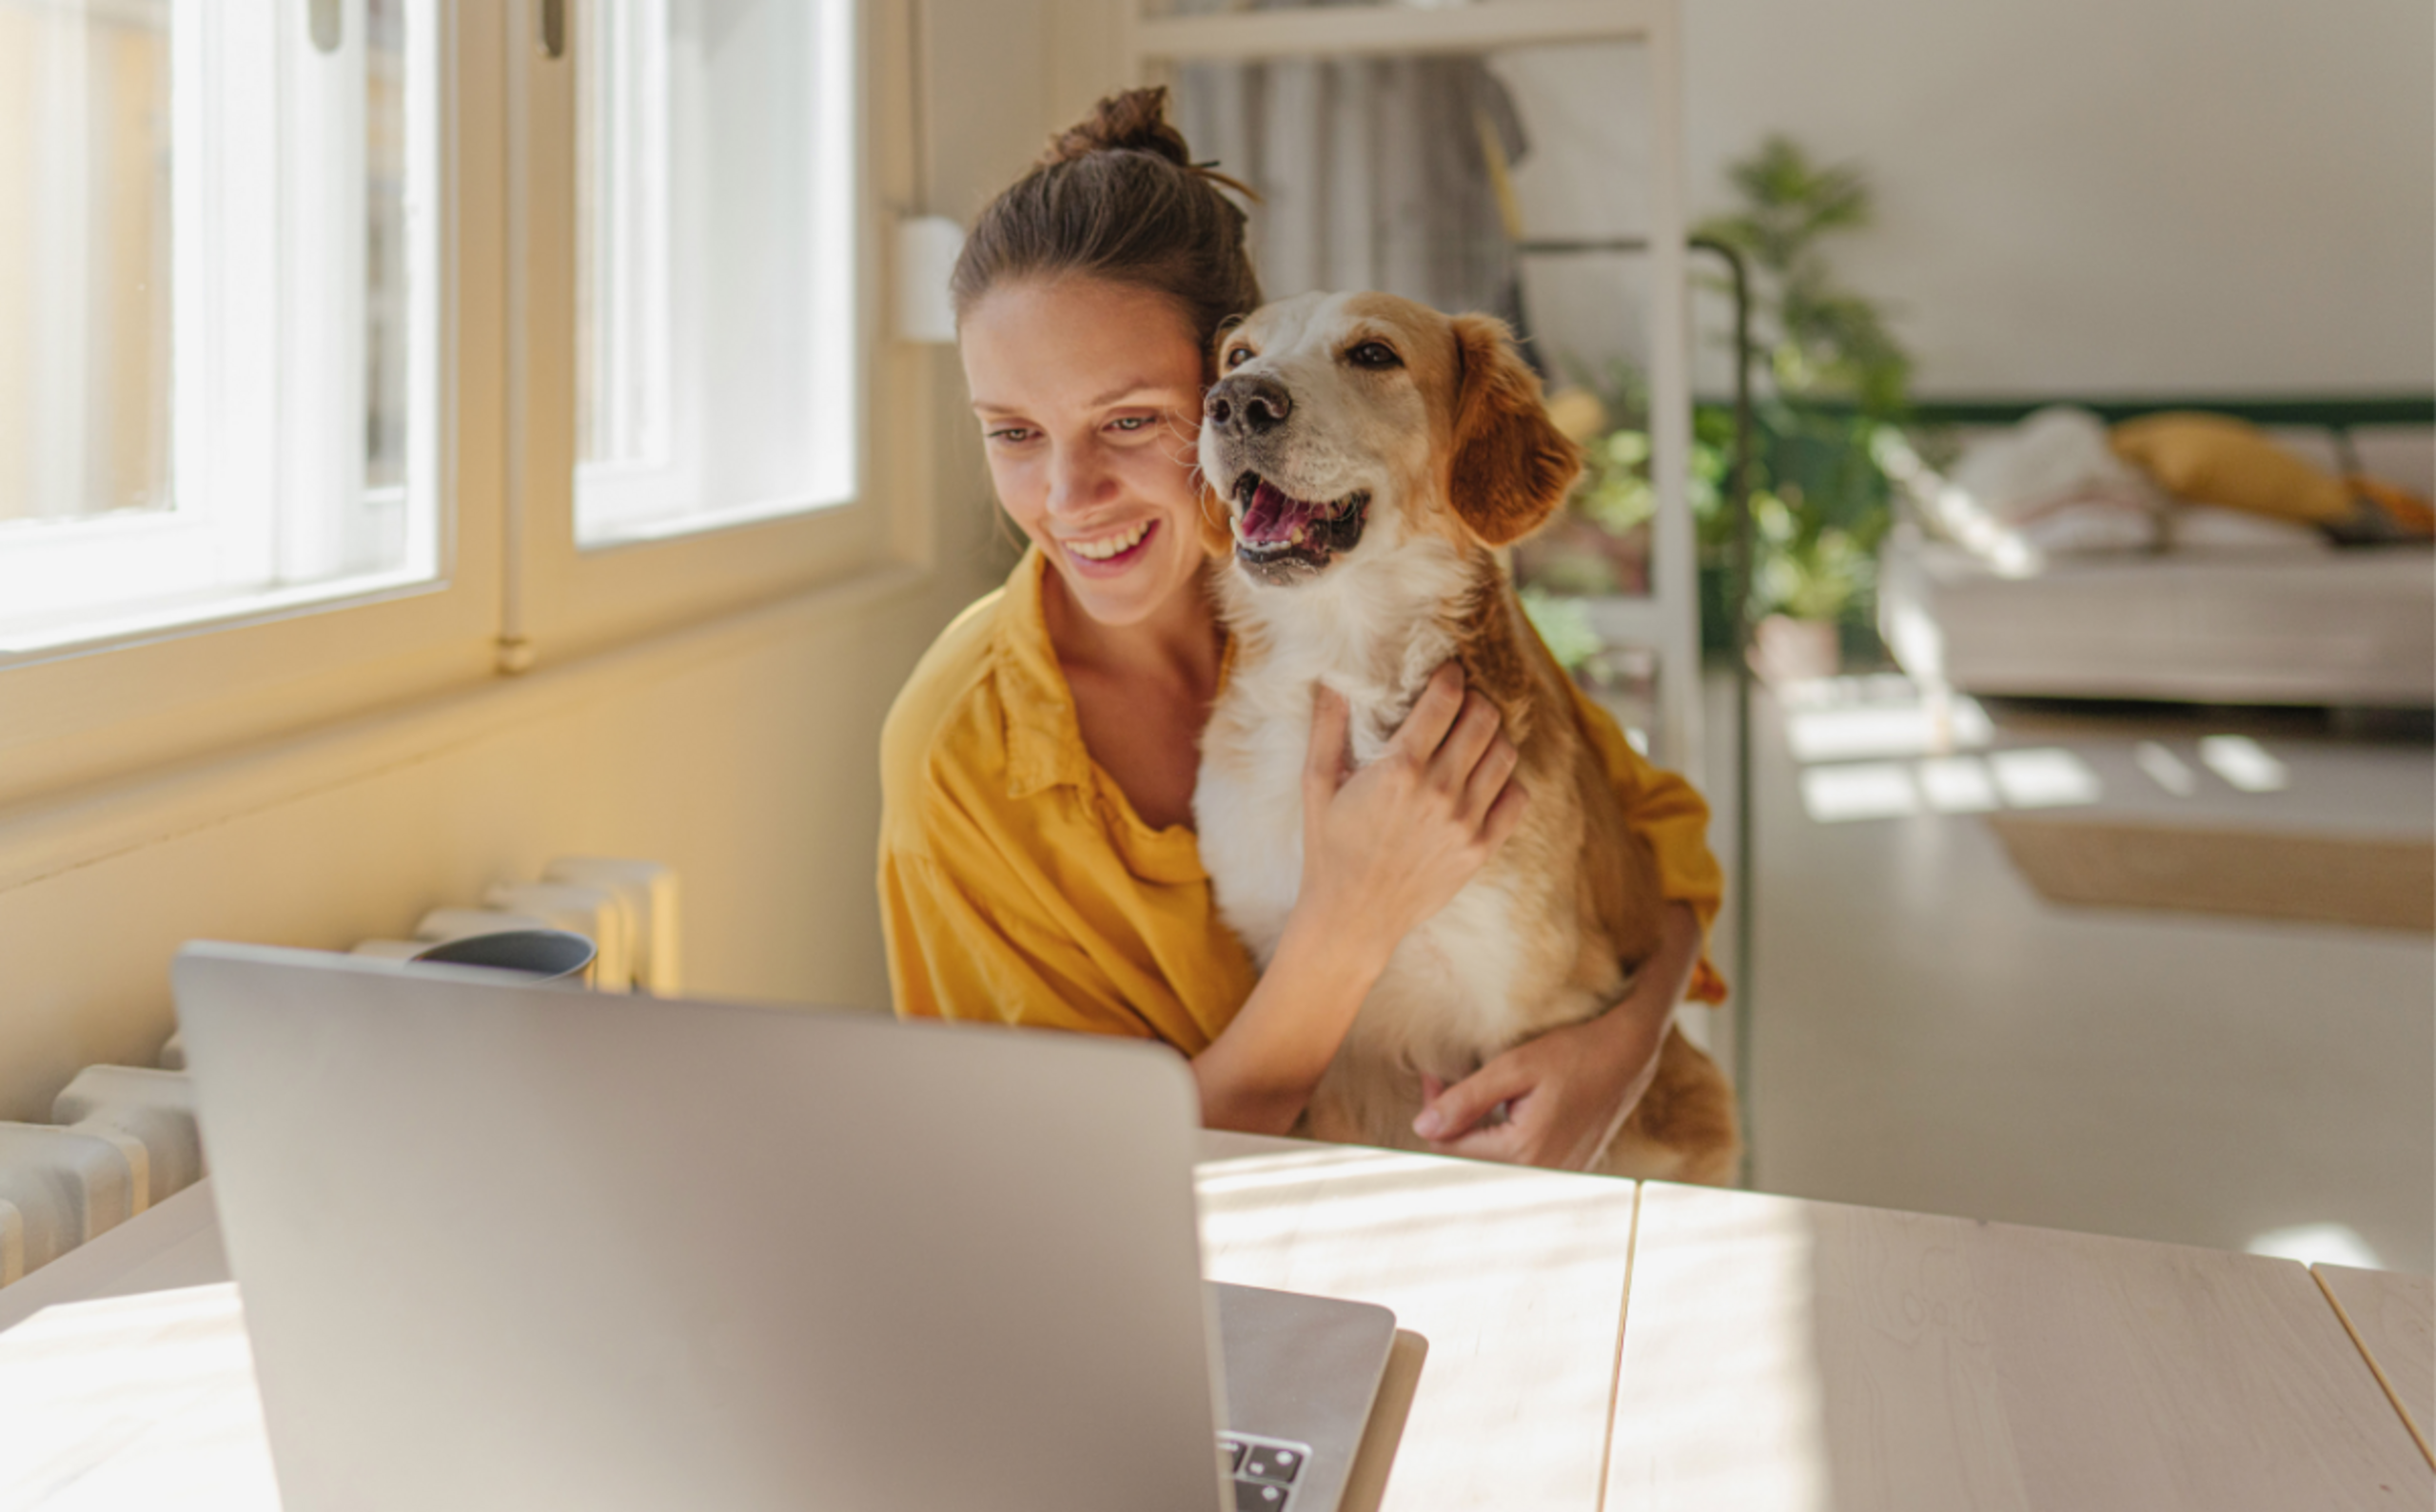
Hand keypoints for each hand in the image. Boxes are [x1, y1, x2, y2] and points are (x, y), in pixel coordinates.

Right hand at [1292, 665, 1528, 973]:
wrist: (1353, 917)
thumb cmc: (1329, 848)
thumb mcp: (1317, 785)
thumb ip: (1326, 728)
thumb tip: (1333, 679)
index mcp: (1399, 769)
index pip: (1446, 700)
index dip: (1451, 676)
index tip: (1448, 671)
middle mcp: (1439, 792)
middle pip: (1485, 720)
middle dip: (1475, 701)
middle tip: (1462, 703)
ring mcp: (1465, 822)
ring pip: (1505, 754)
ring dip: (1493, 736)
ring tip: (1474, 738)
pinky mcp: (1481, 849)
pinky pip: (1517, 798)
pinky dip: (1507, 781)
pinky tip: (1483, 779)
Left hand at [1411, 994, 1670, 1170]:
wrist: (1631, 1053)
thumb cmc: (1575, 1052)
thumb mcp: (1514, 1066)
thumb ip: (1466, 1099)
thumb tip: (1422, 1128)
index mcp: (1524, 1153)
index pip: (1451, 1148)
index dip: (1433, 1111)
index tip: (1433, 1075)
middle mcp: (1543, 1174)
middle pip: (1470, 1158)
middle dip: (1453, 1121)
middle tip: (1447, 1080)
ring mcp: (1560, 1174)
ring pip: (1493, 1161)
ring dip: (1476, 1130)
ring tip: (1474, 1091)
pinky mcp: (1570, 1168)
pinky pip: (1520, 1161)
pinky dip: (1502, 1137)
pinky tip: (1504, 1107)